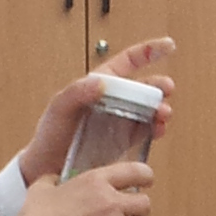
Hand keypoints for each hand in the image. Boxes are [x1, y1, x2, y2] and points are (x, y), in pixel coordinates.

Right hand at [3, 161, 153, 215]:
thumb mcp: (42, 188)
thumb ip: (54, 179)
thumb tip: (54, 179)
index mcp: (96, 181)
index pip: (137, 171)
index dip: (146, 176)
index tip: (147, 181)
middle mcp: (110, 201)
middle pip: (145, 203)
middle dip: (138, 209)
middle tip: (126, 213)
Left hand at [17, 37, 177, 184]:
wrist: (47, 169)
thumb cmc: (49, 136)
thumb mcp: (58, 108)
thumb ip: (76, 92)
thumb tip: (100, 83)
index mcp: (98, 85)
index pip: (127, 62)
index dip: (148, 51)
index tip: (168, 46)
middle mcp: (113, 101)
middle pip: (144, 87)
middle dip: (158, 86)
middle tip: (167, 88)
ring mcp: (120, 121)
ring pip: (149, 109)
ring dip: (160, 108)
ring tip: (163, 113)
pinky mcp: (124, 142)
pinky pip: (145, 132)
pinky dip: (155, 129)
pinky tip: (158, 129)